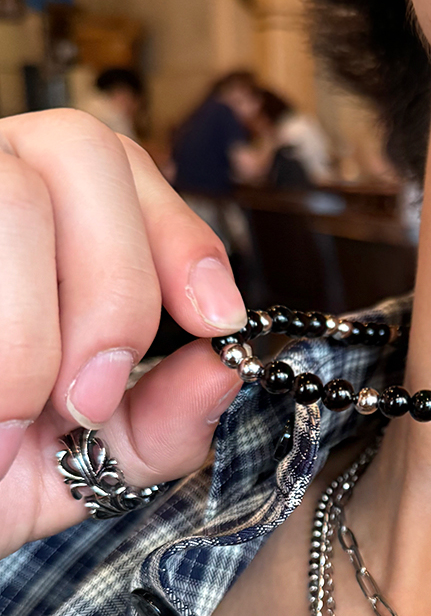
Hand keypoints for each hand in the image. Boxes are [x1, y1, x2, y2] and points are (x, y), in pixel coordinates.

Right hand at [0, 110, 249, 559]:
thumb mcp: (91, 463)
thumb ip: (164, 423)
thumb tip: (224, 369)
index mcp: (53, 223)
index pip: (130, 168)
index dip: (182, 237)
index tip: (214, 321)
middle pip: (83, 153)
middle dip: (116, 290)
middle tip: (88, 404)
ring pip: (16, 192)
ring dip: (33, 326)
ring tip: (16, 419)